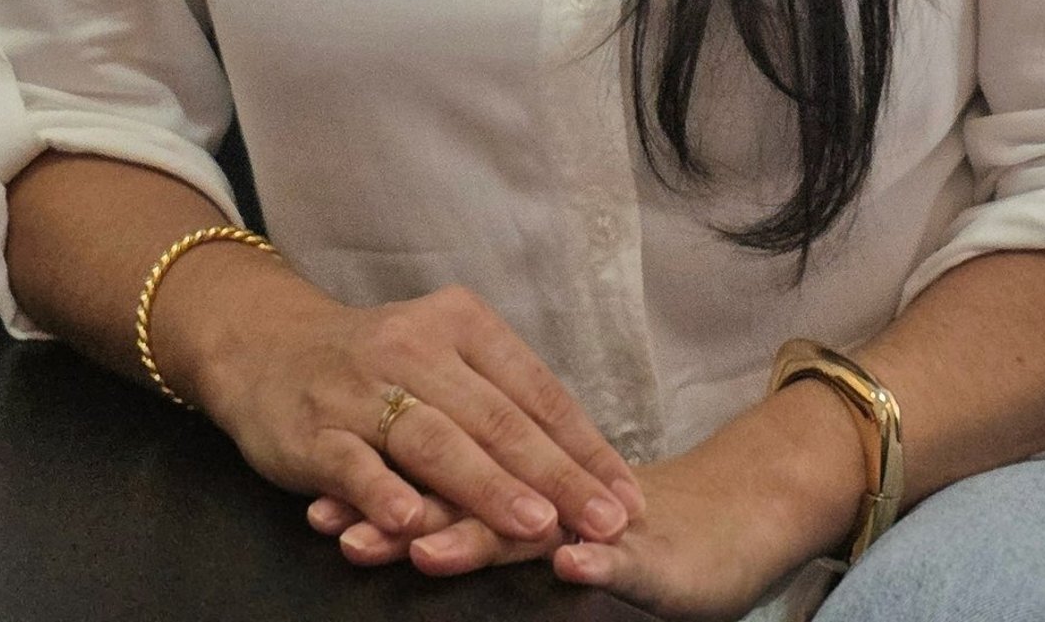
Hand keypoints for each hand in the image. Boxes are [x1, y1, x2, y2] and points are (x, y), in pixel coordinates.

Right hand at [159, 256, 644, 552]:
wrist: (266, 346)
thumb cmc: (376, 365)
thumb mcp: (442, 360)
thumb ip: (498, 403)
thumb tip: (583, 466)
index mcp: (460, 323)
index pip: (535, 389)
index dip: (584, 445)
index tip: (626, 494)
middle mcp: (416, 345)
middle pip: (496, 417)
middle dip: (555, 474)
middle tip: (604, 519)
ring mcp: (362, 386)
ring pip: (434, 439)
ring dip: (487, 486)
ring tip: (532, 524)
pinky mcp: (313, 427)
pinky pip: (354, 462)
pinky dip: (383, 493)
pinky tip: (411, 523)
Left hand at [305, 373, 870, 616]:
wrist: (723, 524)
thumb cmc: (622, 531)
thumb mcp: (544, 531)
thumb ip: (483, 520)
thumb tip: (397, 522)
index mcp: (520, 482)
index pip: (441, 480)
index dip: (382, 492)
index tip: (322, 507)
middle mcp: (551, 494)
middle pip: (471, 495)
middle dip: (405, 514)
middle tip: (342, 529)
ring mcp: (599, 521)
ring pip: (533, 526)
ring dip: (478, 537)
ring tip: (423, 548)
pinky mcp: (653, 552)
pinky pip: (622, 556)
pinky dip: (595, 560)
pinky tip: (569, 564)